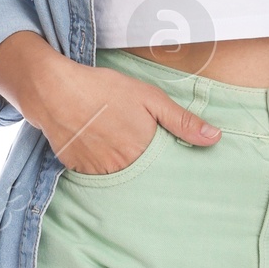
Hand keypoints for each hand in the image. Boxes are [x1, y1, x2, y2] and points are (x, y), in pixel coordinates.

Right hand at [0, 31, 218, 171]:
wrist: (53, 91)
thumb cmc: (103, 90)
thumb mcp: (149, 97)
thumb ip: (182, 121)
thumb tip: (215, 138)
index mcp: (143, 151)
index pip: (165, 171)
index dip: (167, 165)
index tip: (169, 162)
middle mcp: (122, 168)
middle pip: (142, 176)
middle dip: (145, 168)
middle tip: (137, 148)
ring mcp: (98, 172)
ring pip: (119, 178)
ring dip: (122, 168)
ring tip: (117, 146)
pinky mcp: (77, 170)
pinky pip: (96, 175)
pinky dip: (100, 165)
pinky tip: (98, 147)